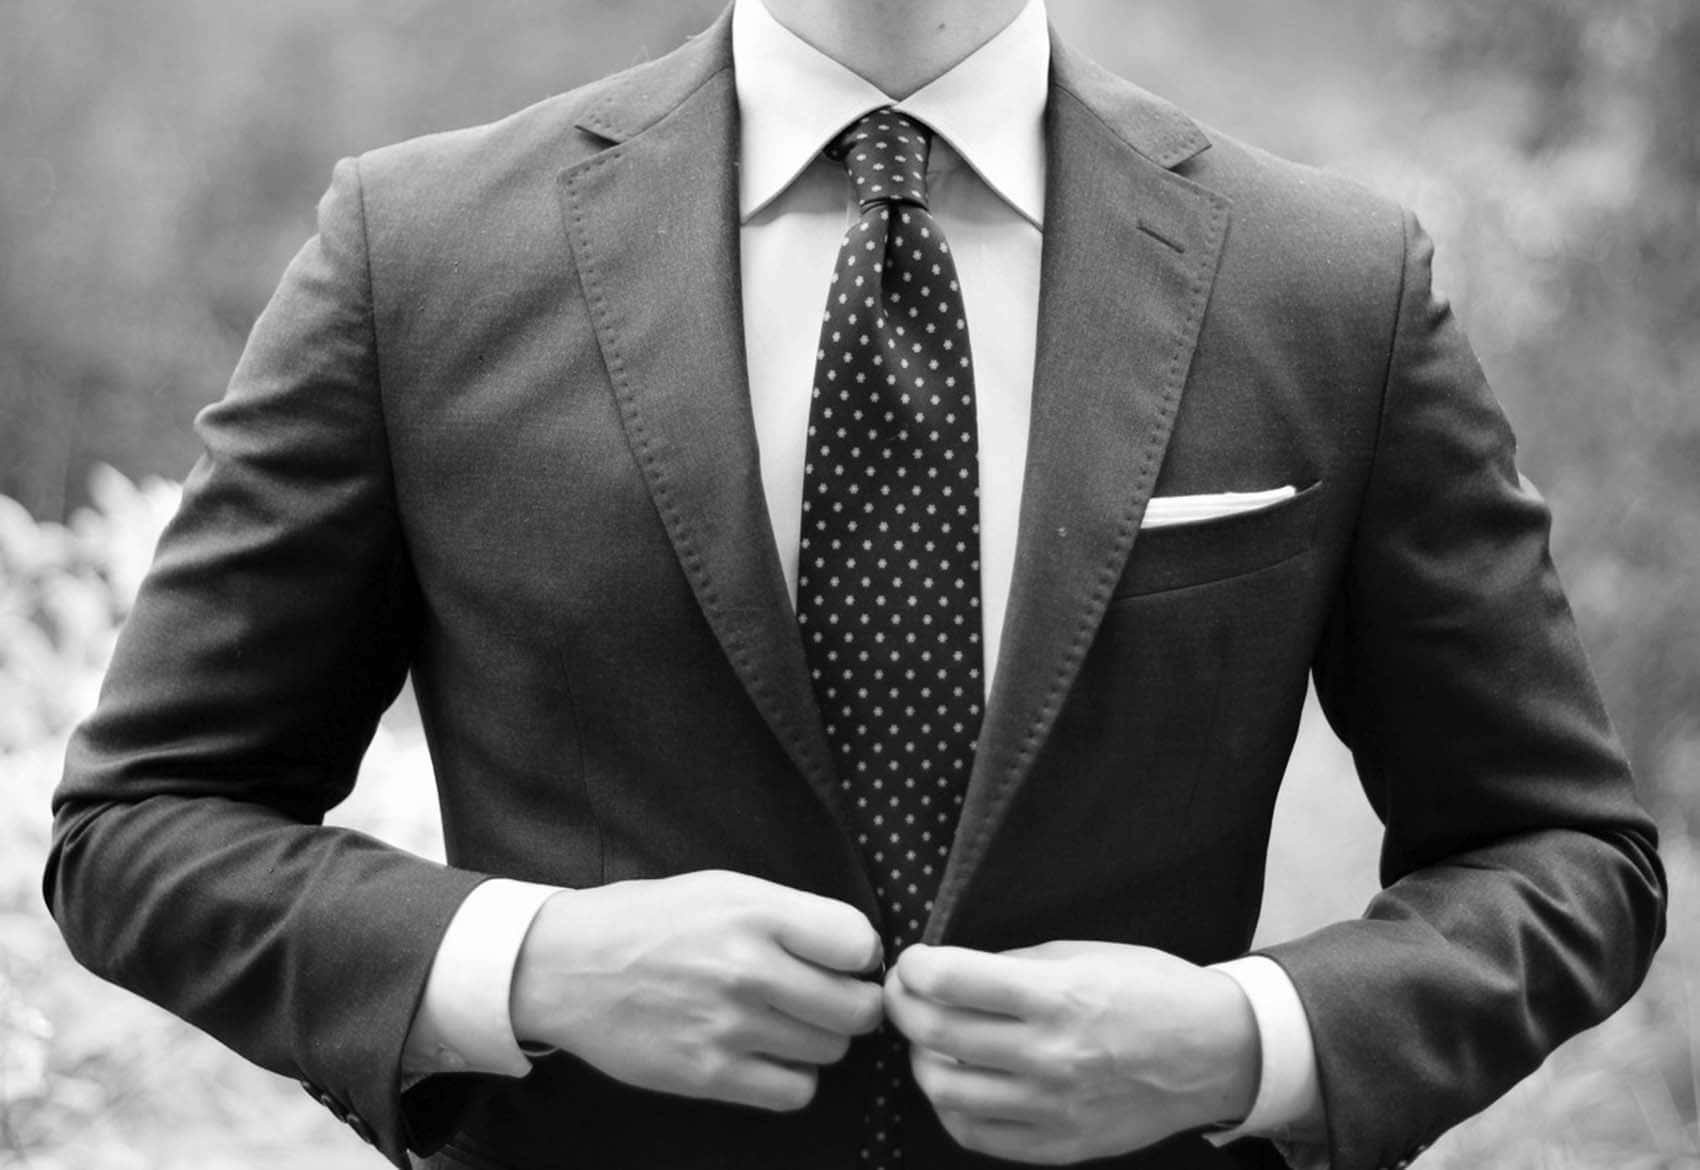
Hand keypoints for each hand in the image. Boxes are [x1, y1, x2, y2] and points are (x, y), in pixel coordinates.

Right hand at [510, 870, 883, 1110]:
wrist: (568, 966)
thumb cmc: (653, 920)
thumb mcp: (725, 888)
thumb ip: (792, 914)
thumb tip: (859, 950)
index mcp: (756, 912)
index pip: (859, 943)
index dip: (861, 954)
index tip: (844, 958)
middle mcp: (748, 970)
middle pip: (856, 1009)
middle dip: (853, 1004)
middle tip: (828, 998)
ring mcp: (728, 1027)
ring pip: (830, 1051)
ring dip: (820, 1040)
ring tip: (786, 1022)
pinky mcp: (708, 1075)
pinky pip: (794, 1091)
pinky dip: (792, 1077)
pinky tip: (769, 1054)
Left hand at [884, 940, 1259, 1163]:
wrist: (1216, 1051)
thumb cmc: (1151, 990)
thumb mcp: (1084, 953)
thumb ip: (1014, 965)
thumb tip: (953, 973)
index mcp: (1058, 996)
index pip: (952, 981)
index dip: (915, 967)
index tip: (913, 962)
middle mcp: (1051, 1055)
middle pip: (936, 1034)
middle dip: (904, 1006)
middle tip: (906, 994)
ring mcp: (1054, 1107)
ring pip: (945, 1091)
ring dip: (921, 1059)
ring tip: (931, 1042)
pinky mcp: (1060, 1145)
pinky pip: (976, 1134)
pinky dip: (951, 1107)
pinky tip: (958, 1083)